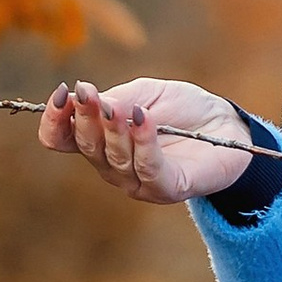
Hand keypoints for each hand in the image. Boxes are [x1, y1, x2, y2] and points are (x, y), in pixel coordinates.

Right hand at [37, 74, 253, 204]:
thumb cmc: (183, 108)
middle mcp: (114, 167)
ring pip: (115, 159)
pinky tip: (143, 118)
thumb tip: (88, 100)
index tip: (61, 94)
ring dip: (114, 130)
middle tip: (88, 94)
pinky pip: (149, 169)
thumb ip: (118, 99)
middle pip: (87, 148)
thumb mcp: (146, 93)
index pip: (64, 140)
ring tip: (120, 107)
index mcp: (101, 142)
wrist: (227, 123)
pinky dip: (144, 142)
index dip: (55, 121)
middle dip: (85, 119)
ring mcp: (139, 182)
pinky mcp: (168, 188)